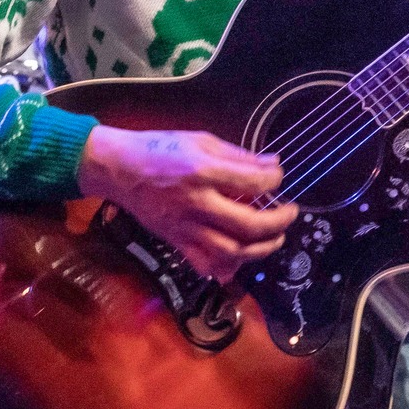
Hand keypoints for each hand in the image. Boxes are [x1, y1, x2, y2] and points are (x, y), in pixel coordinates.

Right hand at [77, 126, 299, 282]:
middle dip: (277, 222)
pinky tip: (240, 258)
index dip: (274, 180)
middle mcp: (196, 203)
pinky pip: (205, 264)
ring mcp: (185, 227)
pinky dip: (227, 268)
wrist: (119, 169)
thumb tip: (273, 163)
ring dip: (260, 249)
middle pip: (248, 224)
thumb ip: (238, 155)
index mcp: (202, 171)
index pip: (252, 182)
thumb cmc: (158, 148)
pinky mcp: (176, 242)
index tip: (279, 177)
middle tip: (290, 213)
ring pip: (231, 252)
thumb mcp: (200, 140)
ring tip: (274, 238)